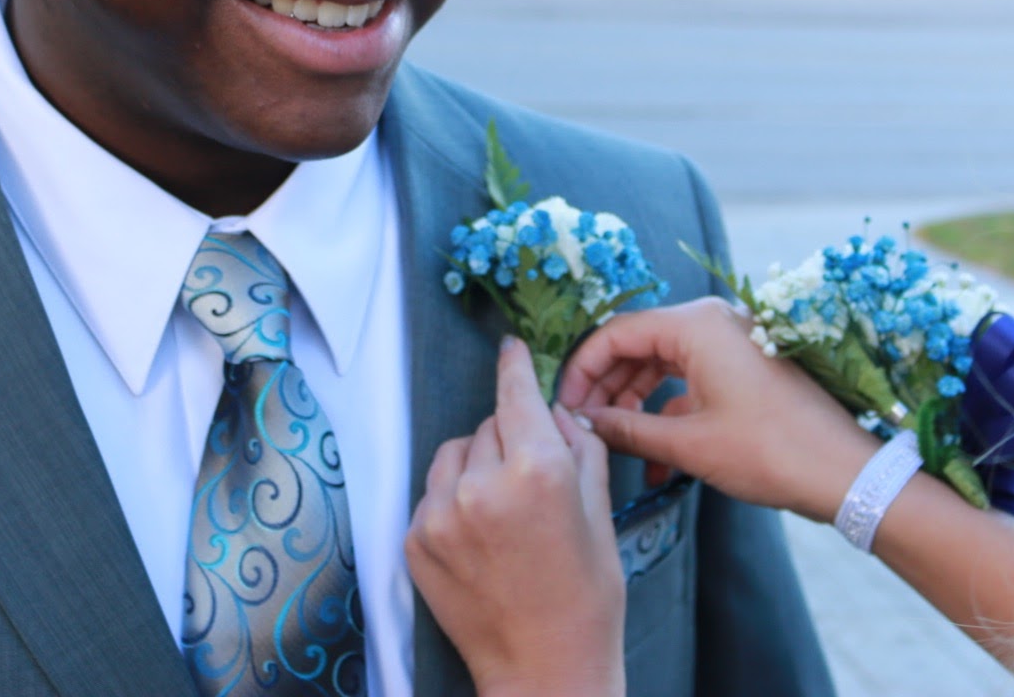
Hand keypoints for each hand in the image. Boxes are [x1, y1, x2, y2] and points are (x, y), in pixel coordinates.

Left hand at [405, 337, 624, 696]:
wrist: (544, 670)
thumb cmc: (585, 598)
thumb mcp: (599, 513)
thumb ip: (579, 449)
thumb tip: (557, 412)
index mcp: (537, 472)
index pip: (516, 395)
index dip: (514, 368)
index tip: (510, 349)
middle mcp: (481, 486)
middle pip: (488, 424)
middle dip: (510, 439)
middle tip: (533, 479)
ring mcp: (440, 514)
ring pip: (454, 453)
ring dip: (476, 465)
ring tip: (503, 509)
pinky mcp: (413, 541)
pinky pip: (433, 492)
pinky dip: (453, 499)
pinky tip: (480, 535)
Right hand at [558, 297, 881, 522]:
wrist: (845, 473)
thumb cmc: (770, 450)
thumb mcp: (689, 444)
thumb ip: (627, 429)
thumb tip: (582, 424)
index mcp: (697, 324)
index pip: (616, 333)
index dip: (582, 370)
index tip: (563, 407)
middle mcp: (712, 323)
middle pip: (637, 346)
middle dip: (606, 389)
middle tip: (581, 429)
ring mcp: (730, 345)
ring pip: (661, 366)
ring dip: (634, 406)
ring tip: (612, 447)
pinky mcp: (743, 370)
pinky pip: (690, 382)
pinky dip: (667, 415)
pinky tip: (655, 462)